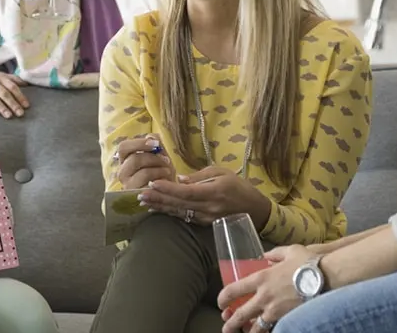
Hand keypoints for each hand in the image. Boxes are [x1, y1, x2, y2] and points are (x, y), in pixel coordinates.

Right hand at [110, 134, 174, 188]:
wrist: (168, 192)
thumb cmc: (162, 172)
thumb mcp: (161, 155)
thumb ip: (156, 144)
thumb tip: (151, 136)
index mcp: (125, 159)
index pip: (123, 147)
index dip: (139, 143)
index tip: (156, 144)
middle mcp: (123, 172)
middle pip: (135, 159)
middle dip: (154, 158)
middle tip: (167, 160)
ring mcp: (128, 185)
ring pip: (144, 172)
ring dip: (160, 169)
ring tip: (167, 171)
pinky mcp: (137, 196)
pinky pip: (150, 185)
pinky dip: (161, 180)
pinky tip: (165, 181)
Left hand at [138, 167, 272, 226]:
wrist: (256, 210)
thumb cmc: (239, 187)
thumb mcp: (222, 173)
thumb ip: (199, 176)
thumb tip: (179, 179)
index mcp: (213, 193)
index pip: (186, 192)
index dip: (168, 189)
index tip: (152, 184)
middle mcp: (208, 208)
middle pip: (179, 204)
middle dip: (158, 199)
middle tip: (140, 195)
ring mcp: (206, 218)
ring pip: (179, 212)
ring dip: (161, 207)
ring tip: (144, 202)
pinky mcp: (205, 224)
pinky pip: (185, 217)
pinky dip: (170, 213)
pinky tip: (158, 210)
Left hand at [217, 244, 313, 332]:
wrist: (328, 277)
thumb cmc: (308, 262)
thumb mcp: (289, 251)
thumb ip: (275, 253)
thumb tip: (267, 255)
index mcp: (260, 278)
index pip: (233, 290)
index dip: (223, 298)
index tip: (221, 303)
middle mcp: (264, 297)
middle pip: (241, 314)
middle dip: (231, 323)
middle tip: (226, 327)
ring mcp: (276, 310)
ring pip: (256, 326)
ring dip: (248, 331)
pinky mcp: (288, 319)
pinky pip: (273, 329)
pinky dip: (267, 331)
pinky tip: (264, 332)